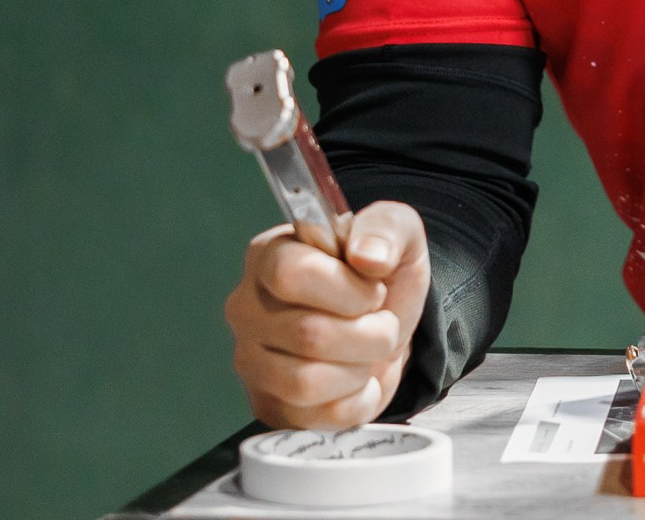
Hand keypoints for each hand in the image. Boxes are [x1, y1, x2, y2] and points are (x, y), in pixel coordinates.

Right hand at [225, 201, 429, 428]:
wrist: (388, 328)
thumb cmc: (381, 278)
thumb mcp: (398, 234)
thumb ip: (386, 228)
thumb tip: (369, 256)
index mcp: (269, 255)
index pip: (291, 274)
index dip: (348, 288)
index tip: (373, 287)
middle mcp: (246, 308)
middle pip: (307, 334)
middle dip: (370, 332)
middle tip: (380, 321)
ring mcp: (251, 361)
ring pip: (307, 382)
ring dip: (361, 367)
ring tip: (367, 349)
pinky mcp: (268, 406)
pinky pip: (318, 417)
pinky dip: (357, 399)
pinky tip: (356, 377)